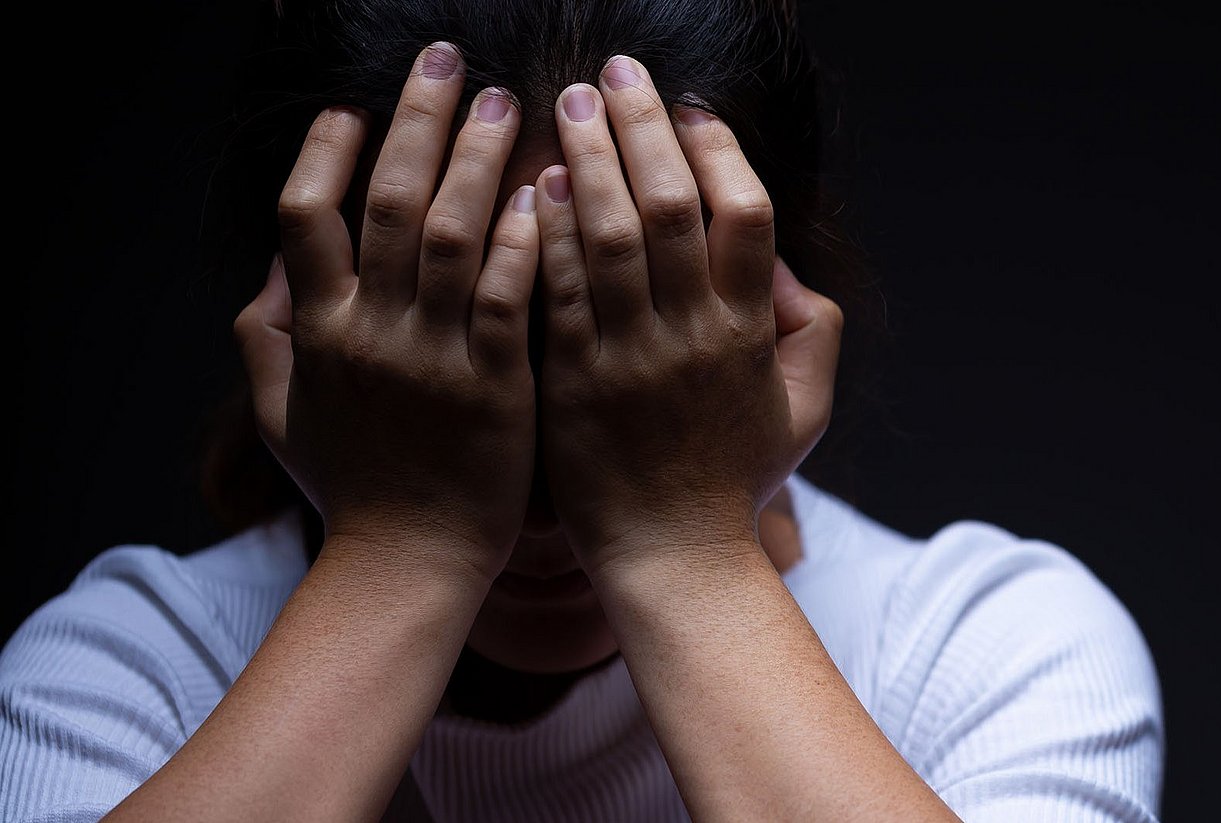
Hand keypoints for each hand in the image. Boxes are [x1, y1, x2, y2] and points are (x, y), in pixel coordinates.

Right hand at [233, 42, 538, 580]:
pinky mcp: (494, 384)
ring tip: (504, 100)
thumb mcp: (282, 413)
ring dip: (474, 158)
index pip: (305, 214)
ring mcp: (431, 355)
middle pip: (382, 199)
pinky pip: (505, 295)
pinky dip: (522, 238)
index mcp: (314, 329)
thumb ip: (267, 336)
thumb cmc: (354, 488)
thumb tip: (273, 268)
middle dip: (414, 120)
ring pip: (446, 232)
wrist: (408, 566)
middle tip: (445, 60)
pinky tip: (545, 190)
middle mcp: (367, 331)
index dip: (328, 150)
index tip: (355, 103)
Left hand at [532, 55, 844, 568]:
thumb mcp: (806, 407)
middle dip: (641, 128)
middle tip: (615, 72)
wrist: (673, 557)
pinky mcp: (570, 382)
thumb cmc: (737, 477)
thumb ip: (811, 328)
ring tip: (566, 103)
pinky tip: (534, 184)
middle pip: (669, 206)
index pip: (744, 215)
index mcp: (750, 332)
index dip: (717, 151)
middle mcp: (692, 335)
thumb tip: (784, 264)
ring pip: (606, 237)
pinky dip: (546, 233)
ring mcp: (627, 358)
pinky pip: (556, 292)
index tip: (688, 107)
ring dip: (587, 159)